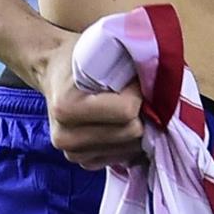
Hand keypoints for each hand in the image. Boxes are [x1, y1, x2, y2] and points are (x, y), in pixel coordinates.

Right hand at [39, 30, 147, 169]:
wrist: (53, 71)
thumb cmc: (80, 57)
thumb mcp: (100, 50)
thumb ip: (128, 65)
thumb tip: (161, 85)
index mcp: (66, 107)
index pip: (126, 111)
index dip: (139, 92)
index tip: (134, 79)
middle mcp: (65, 137)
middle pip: (131, 133)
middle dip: (141, 112)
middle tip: (135, 94)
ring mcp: (74, 154)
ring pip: (131, 148)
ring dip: (136, 127)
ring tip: (126, 107)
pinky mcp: (84, 164)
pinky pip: (124, 157)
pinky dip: (128, 140)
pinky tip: (120, 123)